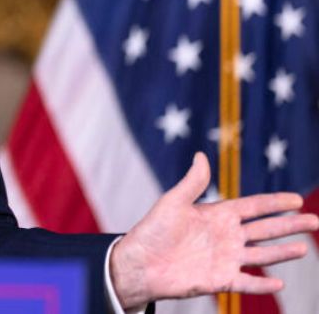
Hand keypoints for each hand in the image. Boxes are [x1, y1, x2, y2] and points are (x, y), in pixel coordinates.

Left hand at [110, 151, 318, 308]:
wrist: (138, 263)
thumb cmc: (152, 230)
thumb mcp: (173, 202)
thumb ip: (192, 182)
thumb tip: (201, 155)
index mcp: (217, 215)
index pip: (253, 207)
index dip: (275, 203)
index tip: (297, 199)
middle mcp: (226, 237)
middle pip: (265, 230)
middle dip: (290, 225)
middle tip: (314, 221)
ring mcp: (225, 259)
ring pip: (262, 255)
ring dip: (283, 252)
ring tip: (305, 248)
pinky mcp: (219, 280)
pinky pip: (246, 282)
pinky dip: (262, 285)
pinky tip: (280, 284)